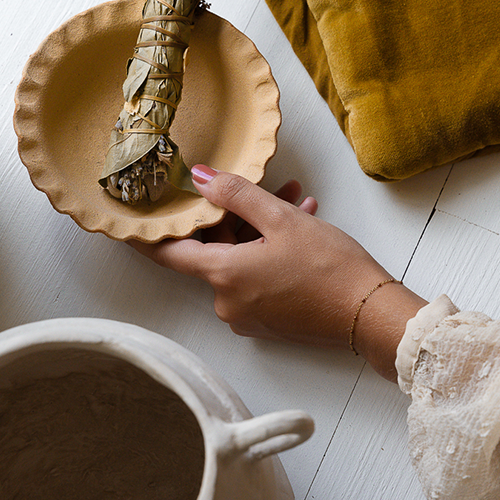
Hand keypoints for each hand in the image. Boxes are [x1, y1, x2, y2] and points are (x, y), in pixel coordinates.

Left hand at [129, 166, 426, 379]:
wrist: (369, 315)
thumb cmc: (330, 267)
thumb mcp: (282, 220)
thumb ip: (237, 195)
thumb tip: (199, 177)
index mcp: (224, 276)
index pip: (168, 253)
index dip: (147, 235)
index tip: (129, 222)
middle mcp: (228, 302)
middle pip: (216, 252)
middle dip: (238, 217)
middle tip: (263, 190)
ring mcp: (250, 315)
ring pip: (243, 262)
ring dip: (262, 232)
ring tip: (298, 204)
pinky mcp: (271, 322)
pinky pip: (259, 280)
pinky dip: (271, 255)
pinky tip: (302, 231)